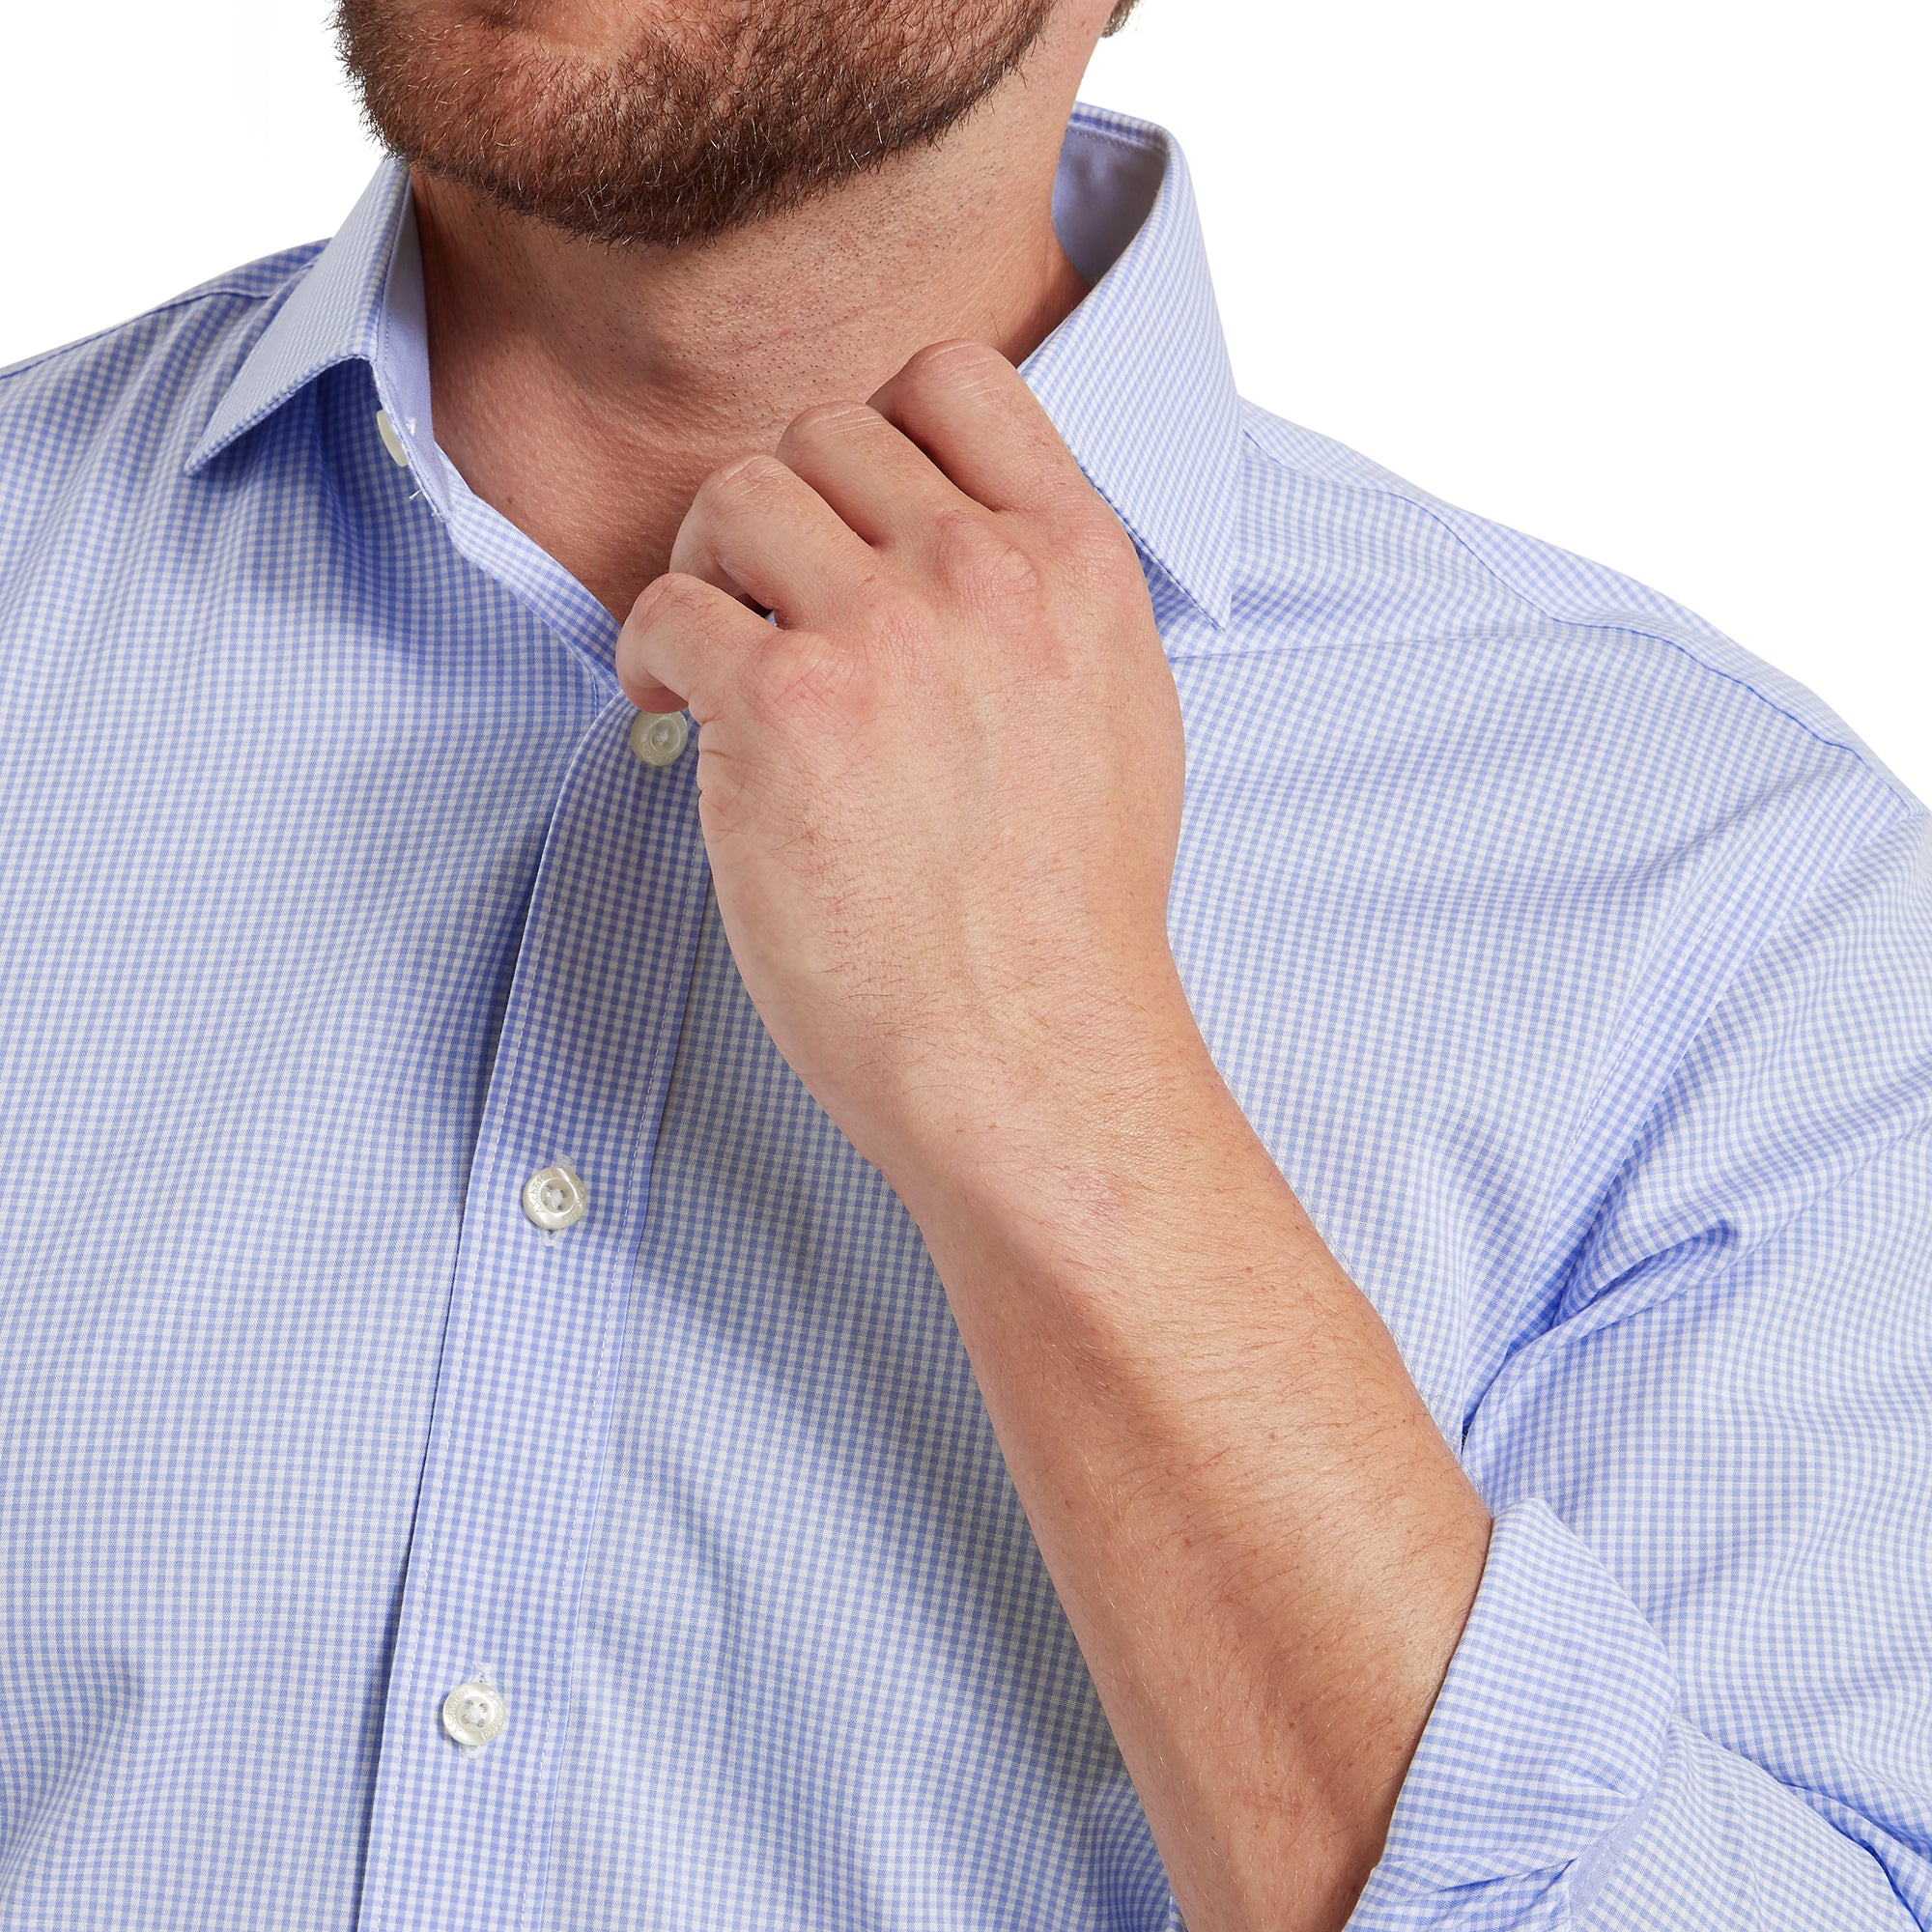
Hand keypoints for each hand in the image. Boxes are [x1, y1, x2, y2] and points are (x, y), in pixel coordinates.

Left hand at [615, 339, 1196, 1215]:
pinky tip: (673, 718)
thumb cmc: (1071, 926)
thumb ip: (1051, 606)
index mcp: (1077, 563)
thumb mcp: (1121, 721)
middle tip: (762, 610)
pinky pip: (668, 609)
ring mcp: (883, 634)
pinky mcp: (783, 711)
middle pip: (823, 435)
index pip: (956, 379)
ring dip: (706, 569)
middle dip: (777, 516)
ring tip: (713, 663)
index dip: (877, 431)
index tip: (847, 516)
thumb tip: (971, 547)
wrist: (1036, 1055)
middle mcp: (983, 574)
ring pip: (737, 498)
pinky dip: (650, 656)